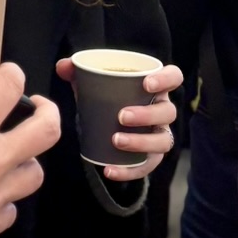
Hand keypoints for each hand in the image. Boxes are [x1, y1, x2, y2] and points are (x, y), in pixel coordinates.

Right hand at [0, 58, 59, 237]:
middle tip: (37, 107)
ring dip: (27, 159)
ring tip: (13, 153)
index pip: (10, 87)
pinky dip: (5, 198)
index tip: (7, 75)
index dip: (12, 73)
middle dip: (49, 111)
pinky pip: (12, 209)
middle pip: (47, 131)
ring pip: (36, 173)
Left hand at [57, 58, 181, 181]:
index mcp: (155, 86)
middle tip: (121, 116)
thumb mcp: (93, 81)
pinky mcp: (151, 157)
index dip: (165, 79)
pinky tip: (110, 170)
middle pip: (167, 112)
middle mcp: (162, 110)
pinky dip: (129, 171)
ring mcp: (159, 134)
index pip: (173, 77)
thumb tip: (63, 66)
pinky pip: (146, 166)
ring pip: (163, 141)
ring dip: (141, 142)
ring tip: (115, 141)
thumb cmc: (108, 95)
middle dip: (147, 115)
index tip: (146, 84)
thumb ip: (78, 71)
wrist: (106, 121)